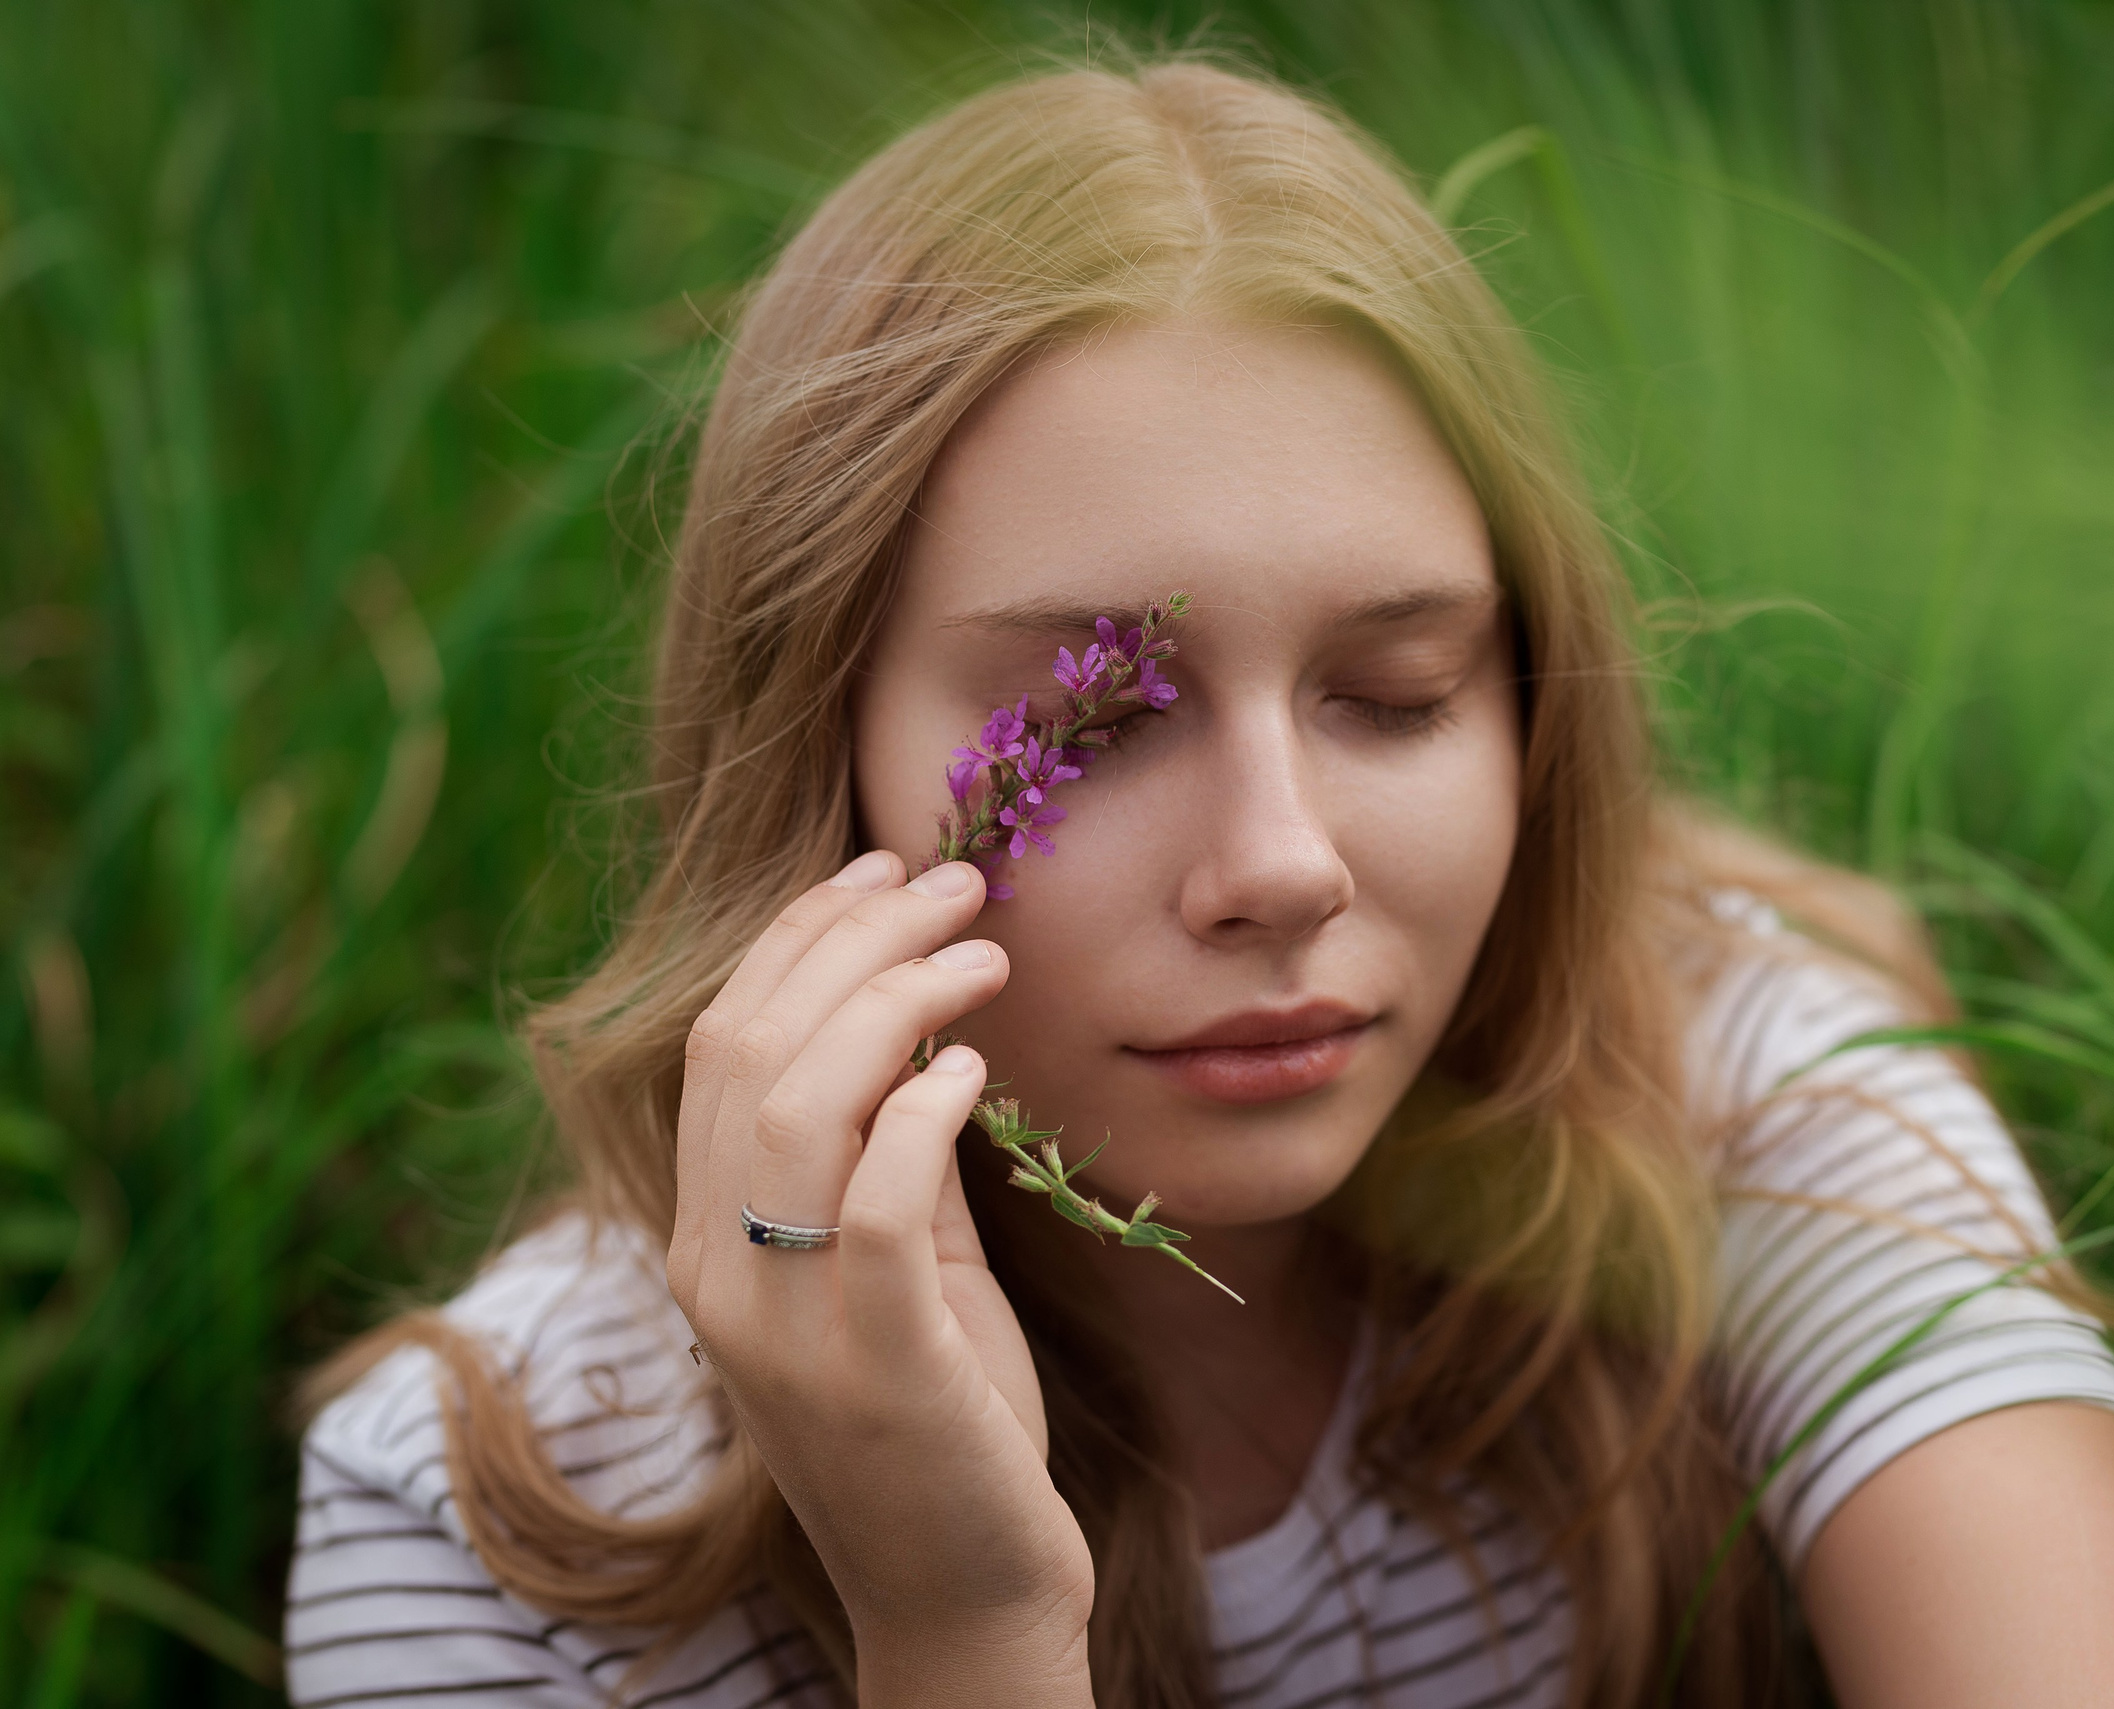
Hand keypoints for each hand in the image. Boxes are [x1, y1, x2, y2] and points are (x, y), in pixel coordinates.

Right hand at [667, 851, 1095, 1704]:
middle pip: (751, 1052)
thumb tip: (920, 1023)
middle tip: (951, 881)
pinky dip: (919, 1114)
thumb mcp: (905, 1264)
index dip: (796, 941)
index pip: (720, 1047)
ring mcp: (781, 1327)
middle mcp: (714, 1274)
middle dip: (853, 939)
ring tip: (981, 951)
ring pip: (797, 1107)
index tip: (880, 871)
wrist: (964, 1592)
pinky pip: (871, 1205)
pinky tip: (972, 1068)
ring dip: (895, 1001)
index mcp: (703, 1241)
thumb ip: (889, 1154)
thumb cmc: (943, 1415)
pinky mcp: (871, 1365)